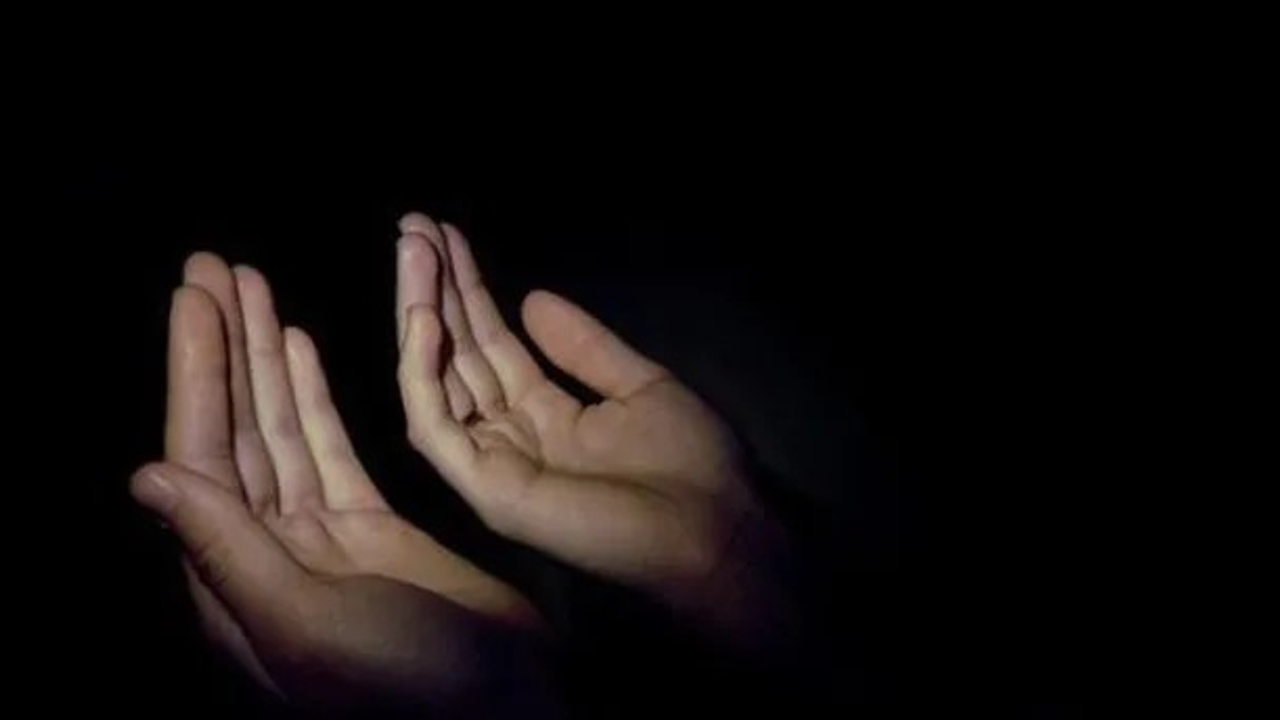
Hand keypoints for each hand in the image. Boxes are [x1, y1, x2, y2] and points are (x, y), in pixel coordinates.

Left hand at [135, 254, 548, 711]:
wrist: (506, 711)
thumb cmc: (409, 686)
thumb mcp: (308, 626)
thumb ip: (229, 552)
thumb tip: (148, 475)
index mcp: (235, 579)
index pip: (202, 455)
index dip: (196, 371)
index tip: (192, 296)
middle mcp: (264, 552)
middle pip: (233, 430)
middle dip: (222, 345)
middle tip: (211, 264)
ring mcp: (318, 538)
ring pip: (279, 430)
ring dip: (262, 356)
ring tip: (249, 283)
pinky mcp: (371, 529)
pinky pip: (329, 449)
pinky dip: (311, 396)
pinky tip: (300, 345)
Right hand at [395, 214, 785, 644]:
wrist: (714, 528)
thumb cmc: (689, 467)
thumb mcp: (639, 385)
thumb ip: (583, 347)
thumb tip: (531, 297)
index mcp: (546, 415)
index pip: (491, 344)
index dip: (468, 290)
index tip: (445, 233)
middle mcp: (510, 437)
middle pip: (456, 355)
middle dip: (433, 290)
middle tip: (411, 226)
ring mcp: (492, 464)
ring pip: (435, 381)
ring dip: (419, 314)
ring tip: (413, 250)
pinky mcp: (486, 489)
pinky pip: (436, 427)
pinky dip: (422, 373)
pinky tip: (425, 319)